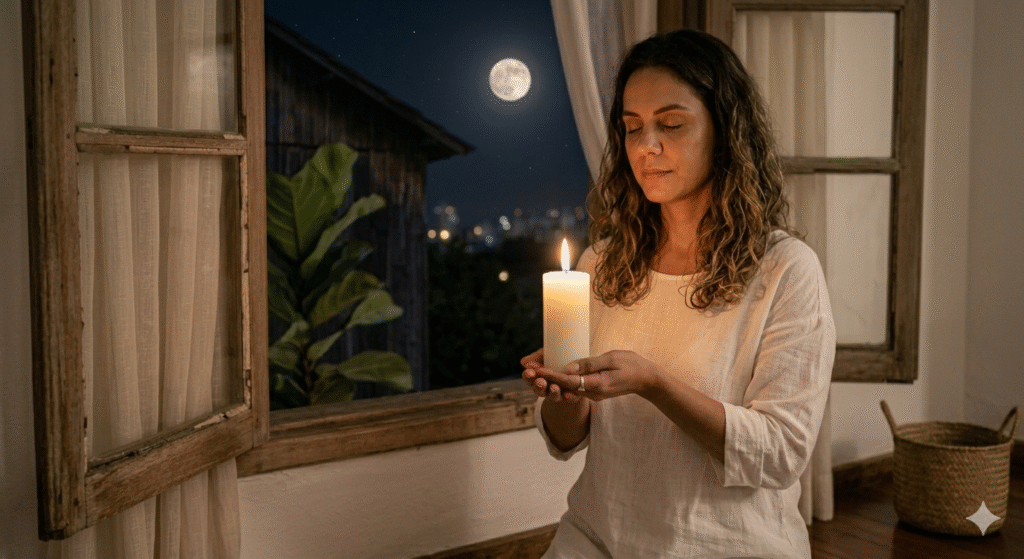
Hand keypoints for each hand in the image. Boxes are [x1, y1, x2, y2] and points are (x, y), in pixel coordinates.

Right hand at [520, 348, 583, 403]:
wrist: (581, 366)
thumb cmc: (561, 357)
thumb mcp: (550, 353)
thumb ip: (539, 355)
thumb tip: (523, 362)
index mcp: (539, 375)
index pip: (530, 378)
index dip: (528, 377)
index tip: (529, 372)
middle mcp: (547, 386)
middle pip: (539, 390)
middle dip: (538, 386)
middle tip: (540, 381)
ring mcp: (560, 392)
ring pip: (554, 396)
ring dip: (553, 393)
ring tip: (554, 388)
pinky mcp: (573, 395)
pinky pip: (570, 398)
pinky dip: (568, 397)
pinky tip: (568, 394)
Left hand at [531, 350, 659, 401]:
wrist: (647, 380)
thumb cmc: (632, 365)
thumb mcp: (612, 359)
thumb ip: (590, 364)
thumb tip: (569, 367)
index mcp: (597, 385)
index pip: (568, 381)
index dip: (550, 374)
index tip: (536, 368)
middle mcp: (592, 392)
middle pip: (563, 387)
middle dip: (544, 378)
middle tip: (527, 369)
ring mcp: (592, 393)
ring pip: (566, 388)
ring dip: (549, 380)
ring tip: (533, 370)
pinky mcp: (593, 390)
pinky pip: (573, 387)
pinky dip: (560, 380)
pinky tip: (550, 372)